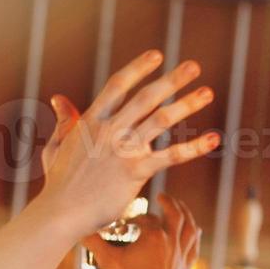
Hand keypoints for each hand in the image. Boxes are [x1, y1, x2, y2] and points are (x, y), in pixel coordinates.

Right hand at [35, 51, 218, 231]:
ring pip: (160, 120)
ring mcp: (122, 151)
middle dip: (171, 80)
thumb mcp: (56, 147)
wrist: (60, 213)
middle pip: (145, 98)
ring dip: (186, 105)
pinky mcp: (134, 172)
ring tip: (207, 93)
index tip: (156, 55)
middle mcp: (109, 131)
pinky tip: (213, 139)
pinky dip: (193, 148)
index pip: (116, 87)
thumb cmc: (58, 183)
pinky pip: (170, 157)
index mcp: (90, 123)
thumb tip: (59, 98)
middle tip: (194, 66)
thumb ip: (64, 121)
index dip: (137, 68)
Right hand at [85, 193, 199, 268]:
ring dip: (185, 212)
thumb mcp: (108, 262)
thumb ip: (94, 244)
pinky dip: (194, 232)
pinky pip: (194, 243)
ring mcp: (181, 252)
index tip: (127, 222)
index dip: (136, 217)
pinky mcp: (187, 264)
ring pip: (189, 225)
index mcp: (154, 236)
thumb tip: (81, 231)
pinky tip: (193, 229)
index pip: (146, 218)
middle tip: (162, 196)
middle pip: (175, 213)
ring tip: (179, 206)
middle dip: (169, 202)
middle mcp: (171, 240)